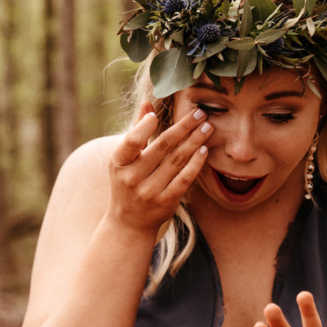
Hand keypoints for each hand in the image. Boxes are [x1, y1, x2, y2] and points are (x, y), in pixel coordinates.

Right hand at [106, 101, 212, 232]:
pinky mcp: (166, 202)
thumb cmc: (126, 183)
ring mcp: (149, 192)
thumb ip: (137, 130)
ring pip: (176, 161)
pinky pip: (184, 179)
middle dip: (183, 127)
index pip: (132, 141)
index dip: (144, 127)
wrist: (129, 223)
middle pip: (162, 147)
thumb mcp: (124, 159)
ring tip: (207, 127)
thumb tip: (147, 104)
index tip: (158, 115)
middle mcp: (132, 178)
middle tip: (200, 113)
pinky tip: (204, 150)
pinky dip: (195, 163)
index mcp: (119, 163)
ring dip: (194, 141)